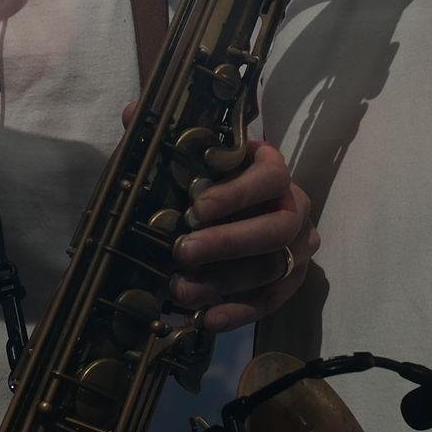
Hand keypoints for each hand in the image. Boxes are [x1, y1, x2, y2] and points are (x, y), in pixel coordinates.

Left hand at [167, 135, 313, 331]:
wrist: (234, 216)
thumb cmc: (208, 184)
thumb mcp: (189, 159)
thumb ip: (166, 137)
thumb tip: (132, 112)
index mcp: (272, 170)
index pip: (269, 177)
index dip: (235, 194)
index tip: (196, 208)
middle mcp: (295, 208)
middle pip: (275, 229)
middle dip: (228, 243)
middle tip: (182, 252)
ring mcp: (299, 248)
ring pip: (273, 268)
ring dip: (225, 282)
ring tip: (181, 289)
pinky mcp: (291, 282)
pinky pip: (273, 301)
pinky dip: (240, 312)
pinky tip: (208, 319)